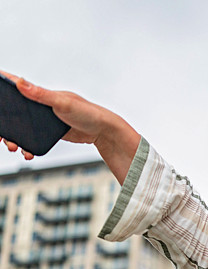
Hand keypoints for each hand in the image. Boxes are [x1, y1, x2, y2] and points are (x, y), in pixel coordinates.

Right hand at [0, 71, 139, 182]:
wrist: (104, 132)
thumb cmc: (88, 113)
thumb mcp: (63, 103)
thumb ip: (41, 94)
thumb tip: (20, 82)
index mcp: (41, 94)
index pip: (16, 85)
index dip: (2, 84)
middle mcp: (41, 104)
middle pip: (14, 111)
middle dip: (4, 123)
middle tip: (0, 136)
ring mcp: (45, 119)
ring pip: (21, 127)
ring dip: (13, 137)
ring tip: (13, 147)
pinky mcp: (50, 132)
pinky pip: (33, 138)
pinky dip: (27, 146)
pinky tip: (28, 153)